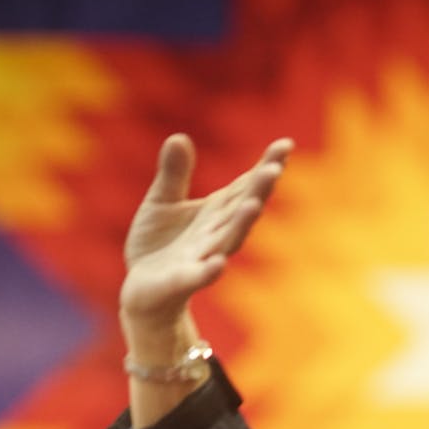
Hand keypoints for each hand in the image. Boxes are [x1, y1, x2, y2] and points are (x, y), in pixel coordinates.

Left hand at [119, 133, 292, 329]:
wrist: (143, 292)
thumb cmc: (160, 246)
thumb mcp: (161, 202)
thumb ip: (174, 174)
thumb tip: (179, 137)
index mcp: (216, 213)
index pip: (244, 186)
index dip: (265, 167)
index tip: (285, 144)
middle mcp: (217, 234)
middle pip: (241, 210)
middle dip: (258, 191)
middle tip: (274, 168)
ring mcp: (202, 258)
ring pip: (228, 240)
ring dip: (242, 224)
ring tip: (254, 204)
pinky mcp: (181, 282)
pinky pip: (198, 277)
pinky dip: (209, 271)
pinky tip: (219, 264)